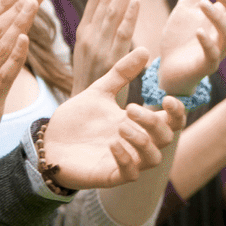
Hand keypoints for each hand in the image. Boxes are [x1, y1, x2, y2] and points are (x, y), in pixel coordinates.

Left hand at [45, 48, 185, 189]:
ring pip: (154, 158)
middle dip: (153, 122)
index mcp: (138, 123)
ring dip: (142, 141)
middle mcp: (136, 143)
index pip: (172, 122)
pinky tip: (111, 144)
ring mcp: (125, 161)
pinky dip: (125, 158)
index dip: (177, 112)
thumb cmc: (76, 119)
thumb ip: (122, 73)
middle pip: (167, 138)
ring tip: (121, 126)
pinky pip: (130, 173)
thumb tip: (145, 49)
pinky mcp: (109, 176)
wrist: (48, 141)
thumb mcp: (99, 91)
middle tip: (130, 109)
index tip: (167, 98)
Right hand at [71, 0, 139, 93]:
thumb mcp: (94, 53)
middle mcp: (88, 36)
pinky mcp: (109, 62)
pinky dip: (127, 16)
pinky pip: (120, 35)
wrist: (85, 113)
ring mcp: (97, 48)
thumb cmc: (94, 83)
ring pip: (111, 11)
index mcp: (84, 31)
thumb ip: (103, 32)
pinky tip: (136, 0)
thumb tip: (119, 9)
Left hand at [159, 0, 225, 94]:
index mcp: (224, 17)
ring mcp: (218, 50)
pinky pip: (213, 55)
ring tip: (202, 3)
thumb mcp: (189, 2)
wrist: (167, 67)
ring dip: (218, 17)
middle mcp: (225, 32)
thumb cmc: (181, 35)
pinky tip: (198, 31)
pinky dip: (207, 42)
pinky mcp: (206, 66)